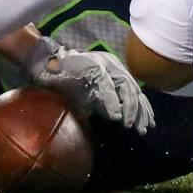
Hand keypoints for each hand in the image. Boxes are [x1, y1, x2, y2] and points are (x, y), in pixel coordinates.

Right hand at [25, 37, 154, 133]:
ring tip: (127, 124)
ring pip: (125, 86)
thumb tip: (121, 118)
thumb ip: (106, 103)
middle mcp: (112, 64)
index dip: (142, 108)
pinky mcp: (92, 64)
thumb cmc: (66, 83)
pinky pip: (107, 85)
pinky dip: (112, 102)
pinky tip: (115, 116)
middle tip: (142, 129)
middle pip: (134, 89)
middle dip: (140, 111)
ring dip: (128, 108)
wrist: (45, 68)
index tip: (146, 126)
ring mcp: (103, 62)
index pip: (134, 90)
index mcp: (113, 70)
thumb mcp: (90, 97)